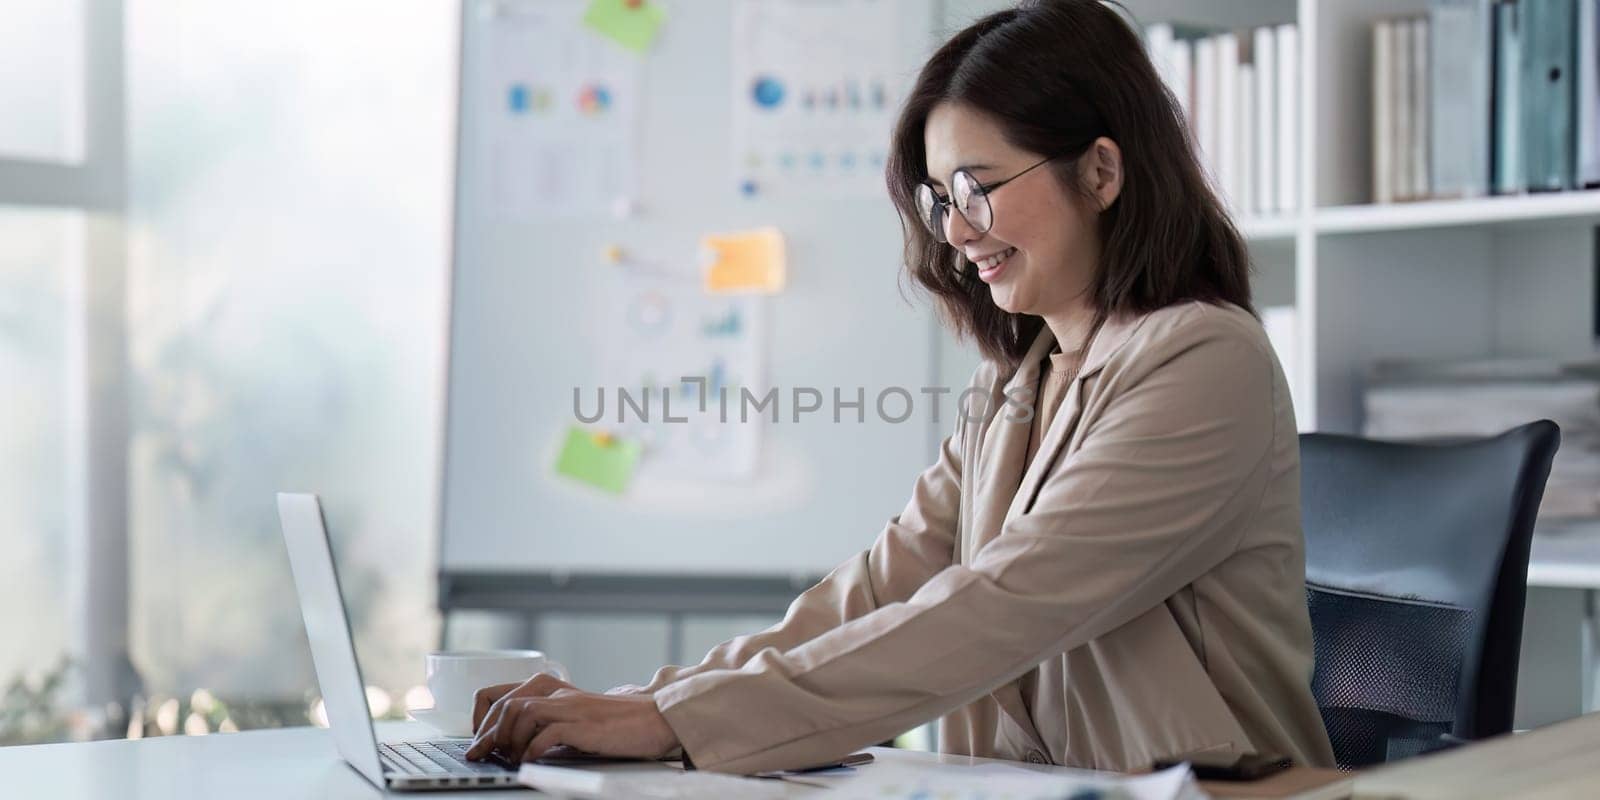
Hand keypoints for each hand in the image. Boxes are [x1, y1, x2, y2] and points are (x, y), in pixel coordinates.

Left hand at [465, 673, 679, 762]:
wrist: (653, 720)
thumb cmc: (614, 724)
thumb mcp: (572, 718)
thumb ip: (546, 723)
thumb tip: (511, 745)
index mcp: (551, 688)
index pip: (498, 694)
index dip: (482, 719)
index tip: (480, 741)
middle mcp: (557, 693)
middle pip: (504, 705)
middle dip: (487, 734)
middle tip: (482, 756)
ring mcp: (569, 707)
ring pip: (519, 713)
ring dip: (507, 740)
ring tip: (509, 759)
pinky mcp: (582, 725)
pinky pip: (546, 733)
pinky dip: (532, 750)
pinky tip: (530, 761)